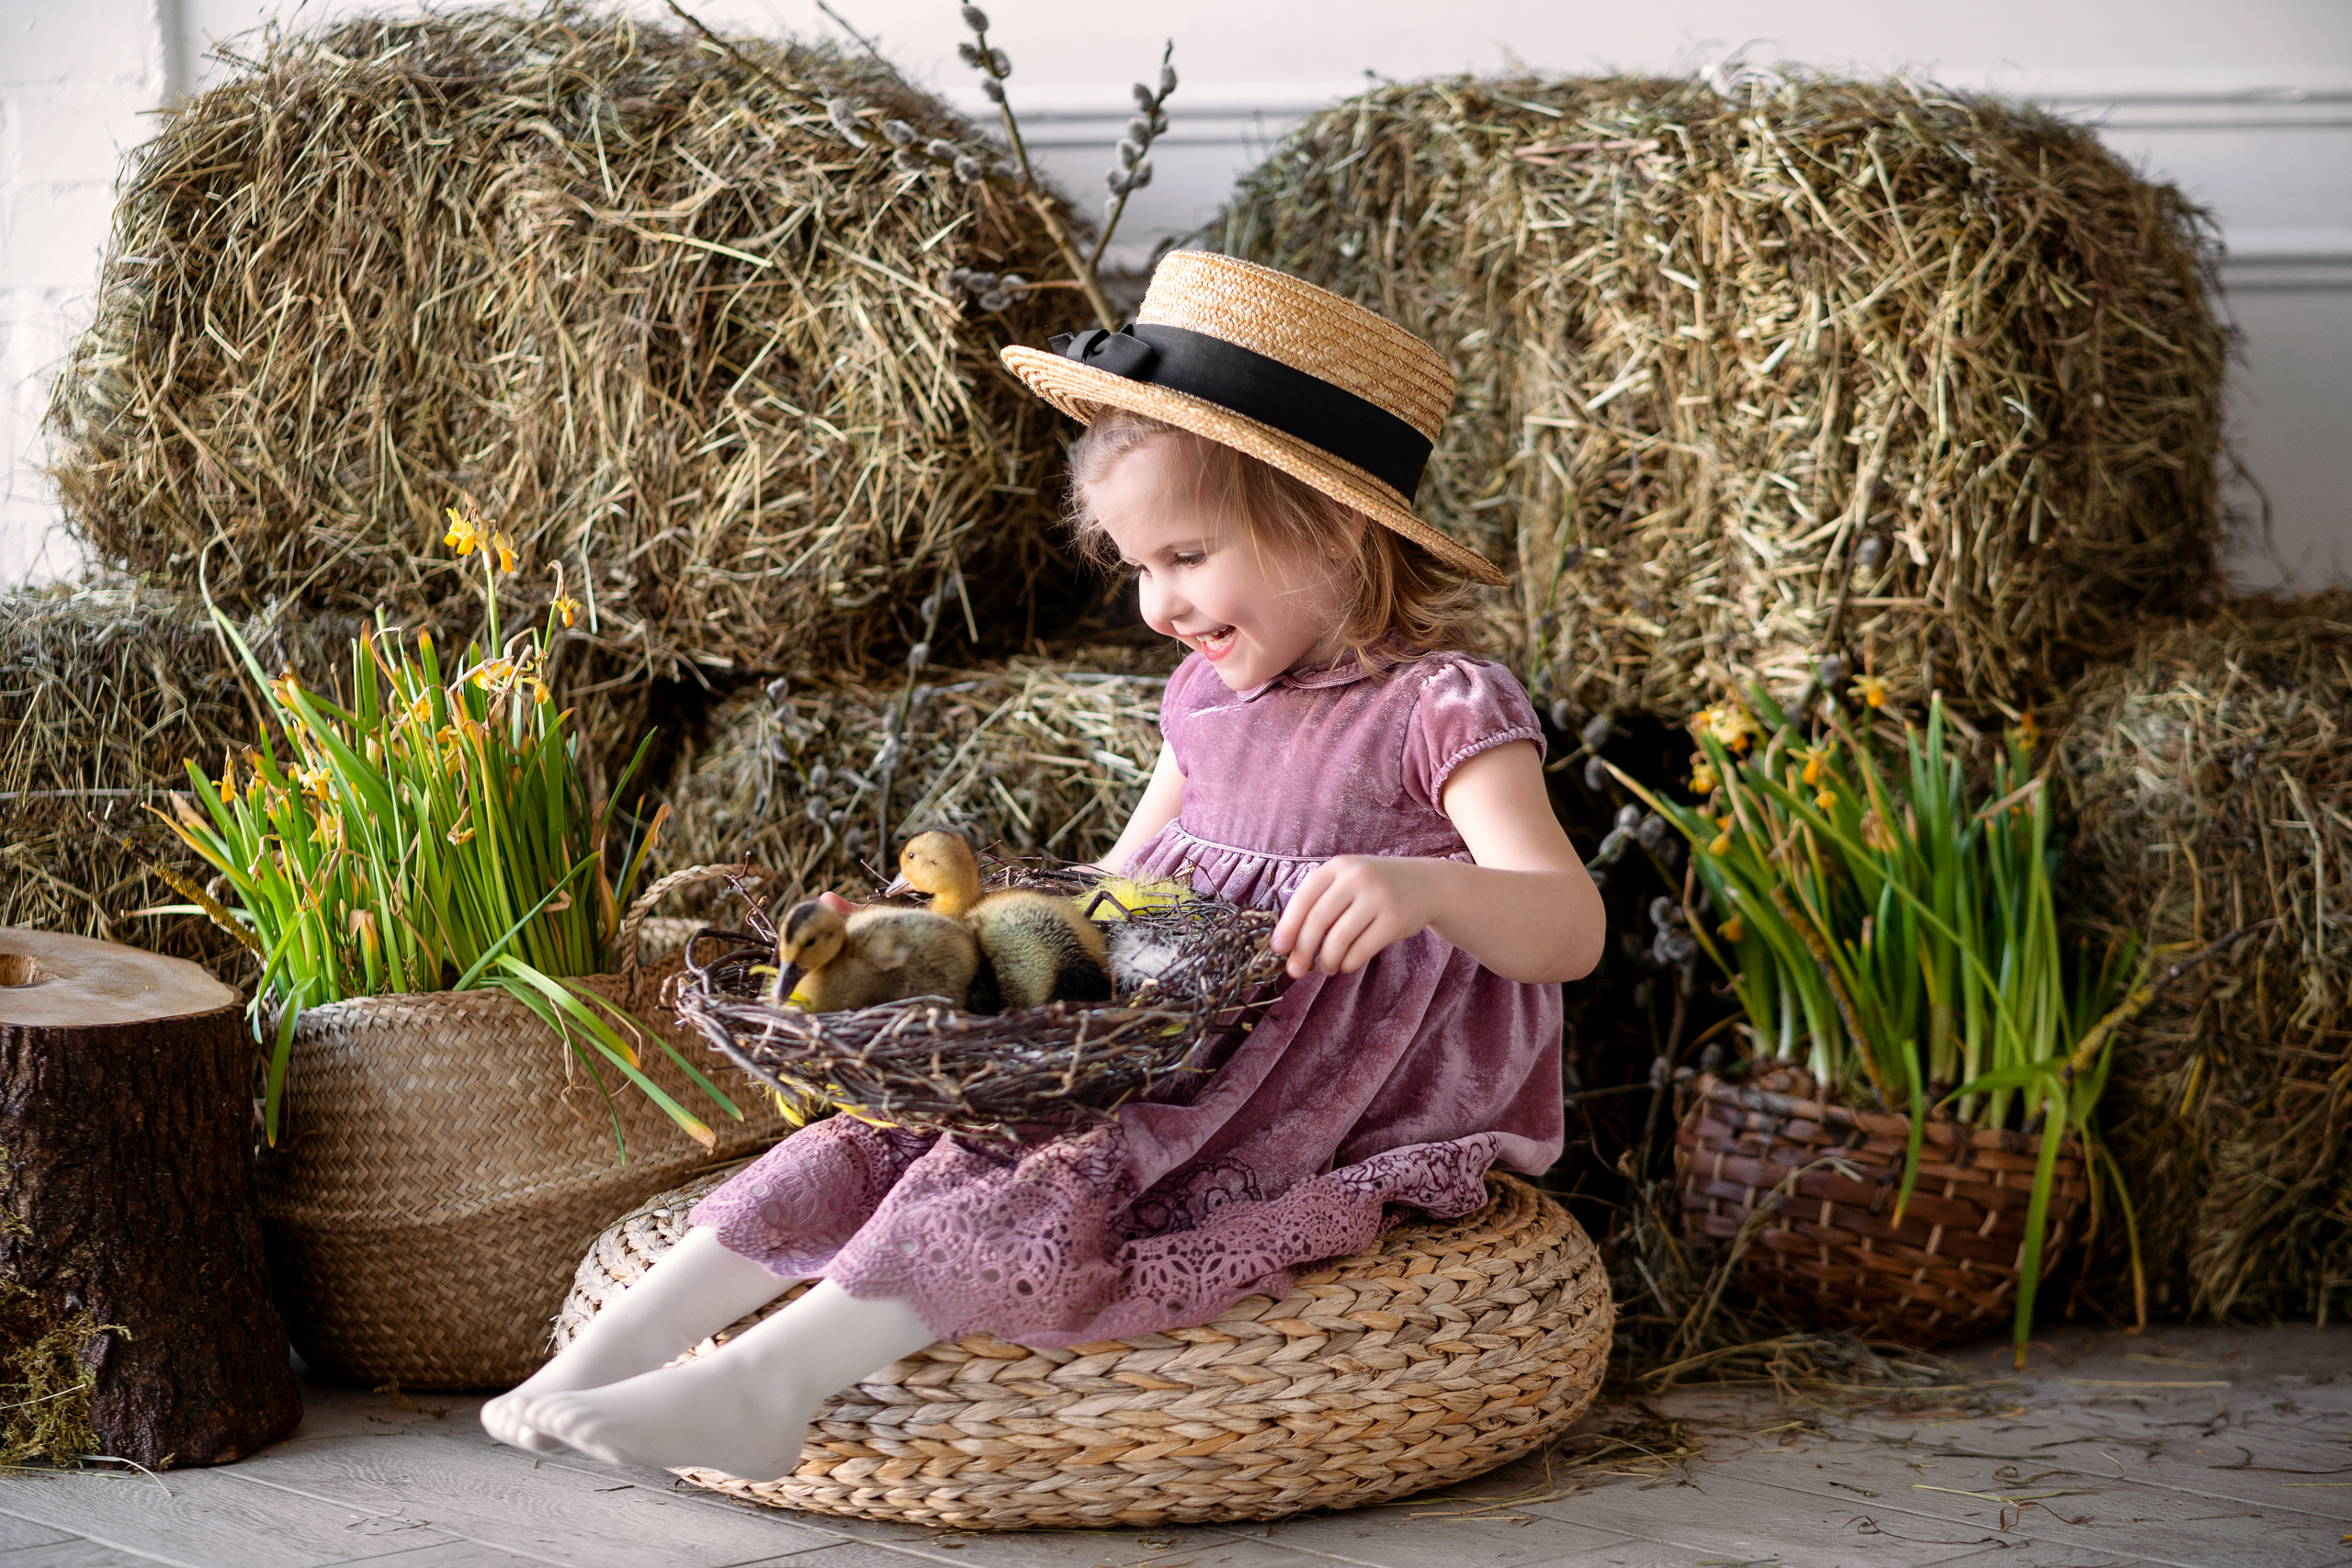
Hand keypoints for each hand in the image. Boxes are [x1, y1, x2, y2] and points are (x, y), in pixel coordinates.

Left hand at [1271, 855, 1437, 978]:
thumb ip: (1321, 903)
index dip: (1287, 926)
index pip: (1303, 898)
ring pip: (1339, 938)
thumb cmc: (1374, 889)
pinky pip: (1362, 949)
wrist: (1426, 884)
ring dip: (1327, 960)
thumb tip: (1288, 944)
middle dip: (1302, 950)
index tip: (1277, 950)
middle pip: (1318, 920)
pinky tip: (1345, 965)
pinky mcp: (1395, 919)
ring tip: (1326, 968)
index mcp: (1337, 867)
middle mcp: (1357, 877)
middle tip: (1295, 970)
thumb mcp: (1347, 882)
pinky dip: (1348, 963)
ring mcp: (1378, 897)